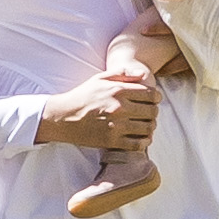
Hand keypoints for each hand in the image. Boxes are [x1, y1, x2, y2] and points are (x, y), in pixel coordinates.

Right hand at [36, 59, 160, 151]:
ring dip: (150, 127)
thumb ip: (122, 74)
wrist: (62, 117)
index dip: (156, 98)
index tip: (153, 100)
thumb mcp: (100, 78)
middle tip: (150, 114)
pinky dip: (143, 142)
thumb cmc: (82, 96)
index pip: (151, 94)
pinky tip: (142, 139)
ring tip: (146, 126)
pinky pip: (137, 144)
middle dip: (154, 112)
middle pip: (152, 111)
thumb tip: (143, 74)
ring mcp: (116, 125)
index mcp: (118, 90)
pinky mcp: (111, 141)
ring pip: (147, 128)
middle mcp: (119, 107)